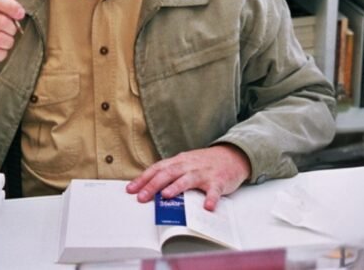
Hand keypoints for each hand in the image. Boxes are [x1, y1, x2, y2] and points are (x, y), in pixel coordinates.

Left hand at [126, 144, 250, 211]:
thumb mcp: (185, 163)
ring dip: (176, 187)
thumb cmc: (204, 163)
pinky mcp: (219, 181)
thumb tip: (149, 186)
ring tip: (166, 196)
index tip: (130, 189)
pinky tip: (207, 206)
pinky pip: (214, 191)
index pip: (157, 169)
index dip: (143, 178)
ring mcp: (204, 173)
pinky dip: (211, 198)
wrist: (232, 155)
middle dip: (153, 185)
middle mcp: (189, 165)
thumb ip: (170, 173)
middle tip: (142, 197)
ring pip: (188, 179)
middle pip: (169, 173)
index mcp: (179, 161)